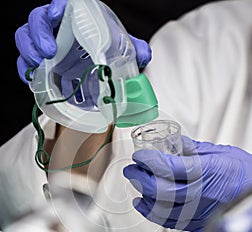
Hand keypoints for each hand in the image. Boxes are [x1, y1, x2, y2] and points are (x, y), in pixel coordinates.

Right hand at [15, 0, 151, 82]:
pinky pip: (25, 61)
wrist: (95, 65)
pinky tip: (32, 78)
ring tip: (38, 65)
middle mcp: (57, 27)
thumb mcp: (119, 46)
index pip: (60, 4)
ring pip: (26, 38)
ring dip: (29, 52)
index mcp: (74, 16)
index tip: (58, 11)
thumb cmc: (103, 48)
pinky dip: (25, 70)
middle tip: (49, 52)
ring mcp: (46, 44)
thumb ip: (132, 48)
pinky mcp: (40, 62)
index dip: (56, 6)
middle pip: (37, 21)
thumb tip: (144, 55)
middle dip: (39, 34)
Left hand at [123, 136, 251, 231]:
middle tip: (132, 170)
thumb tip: (175, 144)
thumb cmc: (247, 176)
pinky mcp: (197, 225)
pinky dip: (153, 213)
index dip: (147, 160)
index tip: (139, 156)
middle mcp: (197, 194)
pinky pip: (168, 222)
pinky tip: (146, 206)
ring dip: (143, 197)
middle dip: (139, 178)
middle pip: (157, 189)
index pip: (165, 166)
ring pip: (159, 210)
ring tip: (136, 188)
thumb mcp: (222, 154)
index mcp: (203, 172)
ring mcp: (196, 213)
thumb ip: (194, 150)